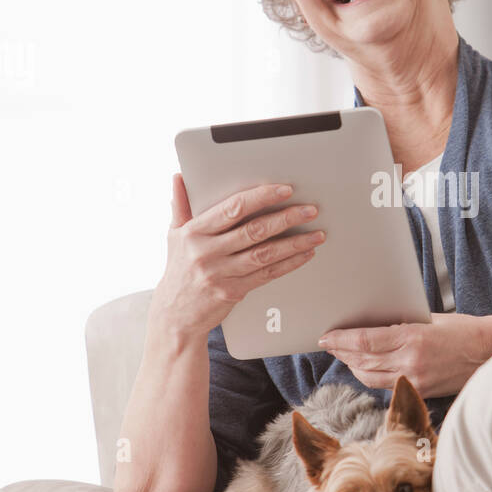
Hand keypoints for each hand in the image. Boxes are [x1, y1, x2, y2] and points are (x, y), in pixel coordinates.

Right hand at [149, 173, 326, 342]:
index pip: (232, 208)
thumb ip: (180, 205)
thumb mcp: (174, 235)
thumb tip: (179, 177)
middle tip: (309, 210)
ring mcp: (220, 273)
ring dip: (294, 243)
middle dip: (286, 218)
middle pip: (254, 230)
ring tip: (316, 234)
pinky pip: (267, 274)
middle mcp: (206, 252)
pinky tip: (304, 254)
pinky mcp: (233, 292)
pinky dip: (289, 263)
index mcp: (193, 232)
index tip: (284, 190)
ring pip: (265, 254)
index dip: (261, 197)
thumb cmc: (178, 269)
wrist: (175, 315)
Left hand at [317, 312, 491, 397]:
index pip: (364, 342)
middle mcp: (411, 362)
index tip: (326, 336)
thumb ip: (400, 325)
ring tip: (342, 355)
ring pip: (370, 377)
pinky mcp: (421, 390)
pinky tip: (365, 367)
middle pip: (363, 361)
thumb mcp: (429, 319)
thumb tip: (372, 326)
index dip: (341, 340)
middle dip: (342, 353)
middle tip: (329, 343)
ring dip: (353, 366)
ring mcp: (415, 379)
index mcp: (413, 338)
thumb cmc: (464, 329)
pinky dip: (371, 375)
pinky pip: (386, 385)